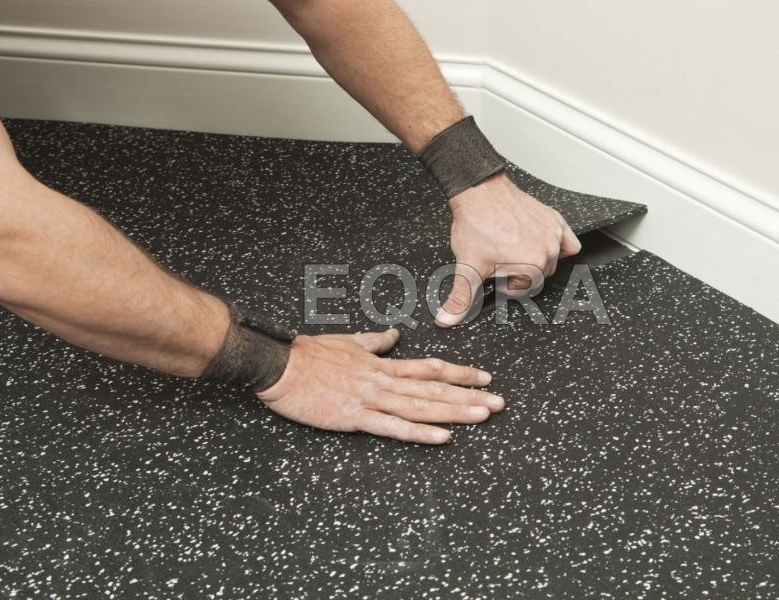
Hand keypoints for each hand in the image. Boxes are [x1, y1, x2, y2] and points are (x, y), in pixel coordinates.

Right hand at [256, 328, 503, 443]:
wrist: (279, 366)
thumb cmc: (309, 355)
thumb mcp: (348, 341)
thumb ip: (375, 341)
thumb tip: (395, 334)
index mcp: (382, 363)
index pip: (430, 368)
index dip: (460, 373)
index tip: (485, 377)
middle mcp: (383, 380)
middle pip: (434, 389)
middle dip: (469, 395)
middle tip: (499, 402)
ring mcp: (371, 398)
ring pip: (421, 407)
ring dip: (455, 411)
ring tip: (483, 415)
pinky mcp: (354, 417)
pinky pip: (393, 427)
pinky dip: (419, 433)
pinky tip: (442, 437)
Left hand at [438, 173, 581, 326]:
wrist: (479, 192)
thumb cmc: (476, 225)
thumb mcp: (467, 267)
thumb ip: (460, 298)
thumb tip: (447, 320)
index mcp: (532, 266)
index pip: (523, 290)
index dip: (505, 284)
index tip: (495, 275)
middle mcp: (548, 250)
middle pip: (539, 277)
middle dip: (520, 273)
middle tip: (501, 261)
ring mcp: (554, 233)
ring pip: (552, 262)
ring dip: (536, 260)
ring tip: (514, 250)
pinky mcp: (555, 219)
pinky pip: (569, 242)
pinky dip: (559, 246)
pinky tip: (537, 242)